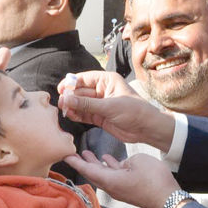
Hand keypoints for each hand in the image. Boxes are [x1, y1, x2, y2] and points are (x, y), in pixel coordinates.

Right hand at [57, 71, 174, 150]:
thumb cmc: (134, 111)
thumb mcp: (109, 106)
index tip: (61, 89)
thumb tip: (67, 100)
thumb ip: (87, 104)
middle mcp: (103, 90)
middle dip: (70, 97)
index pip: (85, 78)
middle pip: (81, 91)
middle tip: (61, 104)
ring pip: (81, 104)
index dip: (71, 83)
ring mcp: (101, 104)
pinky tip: (71, 116)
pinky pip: (85, 114)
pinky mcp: (100, 117)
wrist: (147, 128)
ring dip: (72, 107)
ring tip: (64, 111)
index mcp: (107, 81)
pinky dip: (77, 115)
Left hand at [66, 151, 179, 207]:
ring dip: (95, 164)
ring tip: (88, 153)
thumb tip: (123, 165)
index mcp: (110, 181)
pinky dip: (109, 167)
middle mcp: (112, 187)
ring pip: (103, 174)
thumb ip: (126, 161)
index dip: (76, 162)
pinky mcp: (129, 189)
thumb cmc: (154, 179)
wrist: (168, 198)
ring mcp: (121, 189)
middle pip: (93, 173)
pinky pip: (114, 176)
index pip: (88, 170)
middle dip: (83, 162)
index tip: (65, 155)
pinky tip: (108, 159)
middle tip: (73, 153)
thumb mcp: (138, 161)